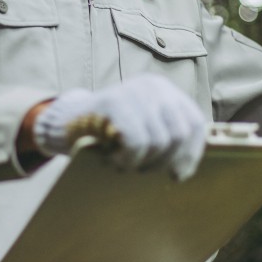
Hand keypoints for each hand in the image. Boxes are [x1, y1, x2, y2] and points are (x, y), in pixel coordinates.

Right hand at [33, 75, 206, 180]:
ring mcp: (133, 92)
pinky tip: (113, 159)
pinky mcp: (113, 103)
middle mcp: (153, 86)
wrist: (66, 122)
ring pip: (159, 141)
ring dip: (142, 163)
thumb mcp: (143, 128)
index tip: (178, 175)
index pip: (195, 124)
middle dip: (164, 161)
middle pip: (179, 134)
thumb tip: (186, 169)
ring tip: (124, 162)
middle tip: (143, 170)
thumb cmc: (108, 133)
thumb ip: (166, 137)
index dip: (191, 154)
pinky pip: (136, 141)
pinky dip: (128, 159)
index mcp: (165, 91)